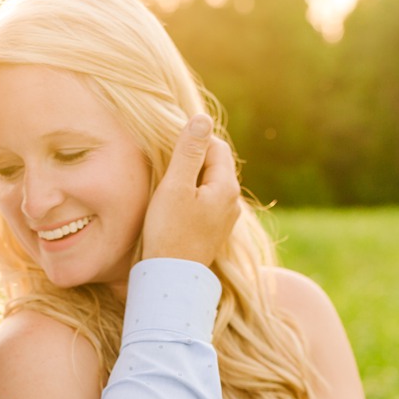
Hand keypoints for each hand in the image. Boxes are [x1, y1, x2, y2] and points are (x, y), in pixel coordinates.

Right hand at [140, 114, 240, 266]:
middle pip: (214, 165)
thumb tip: (201, 118)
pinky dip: (190, 199)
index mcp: (227, 187)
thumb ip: (189, 152)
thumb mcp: (176, 186)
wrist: (171, 280)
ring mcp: (225, 219)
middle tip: (166, 171)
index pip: (215, 146)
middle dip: (191, 161)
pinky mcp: (213, 233)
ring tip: (168, 192)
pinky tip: (174, 210)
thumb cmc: (169, 232)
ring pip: (208, 185)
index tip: (169, 154)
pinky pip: (204, 204)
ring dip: (190, 182)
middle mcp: (232, 202)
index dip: (192, 143)